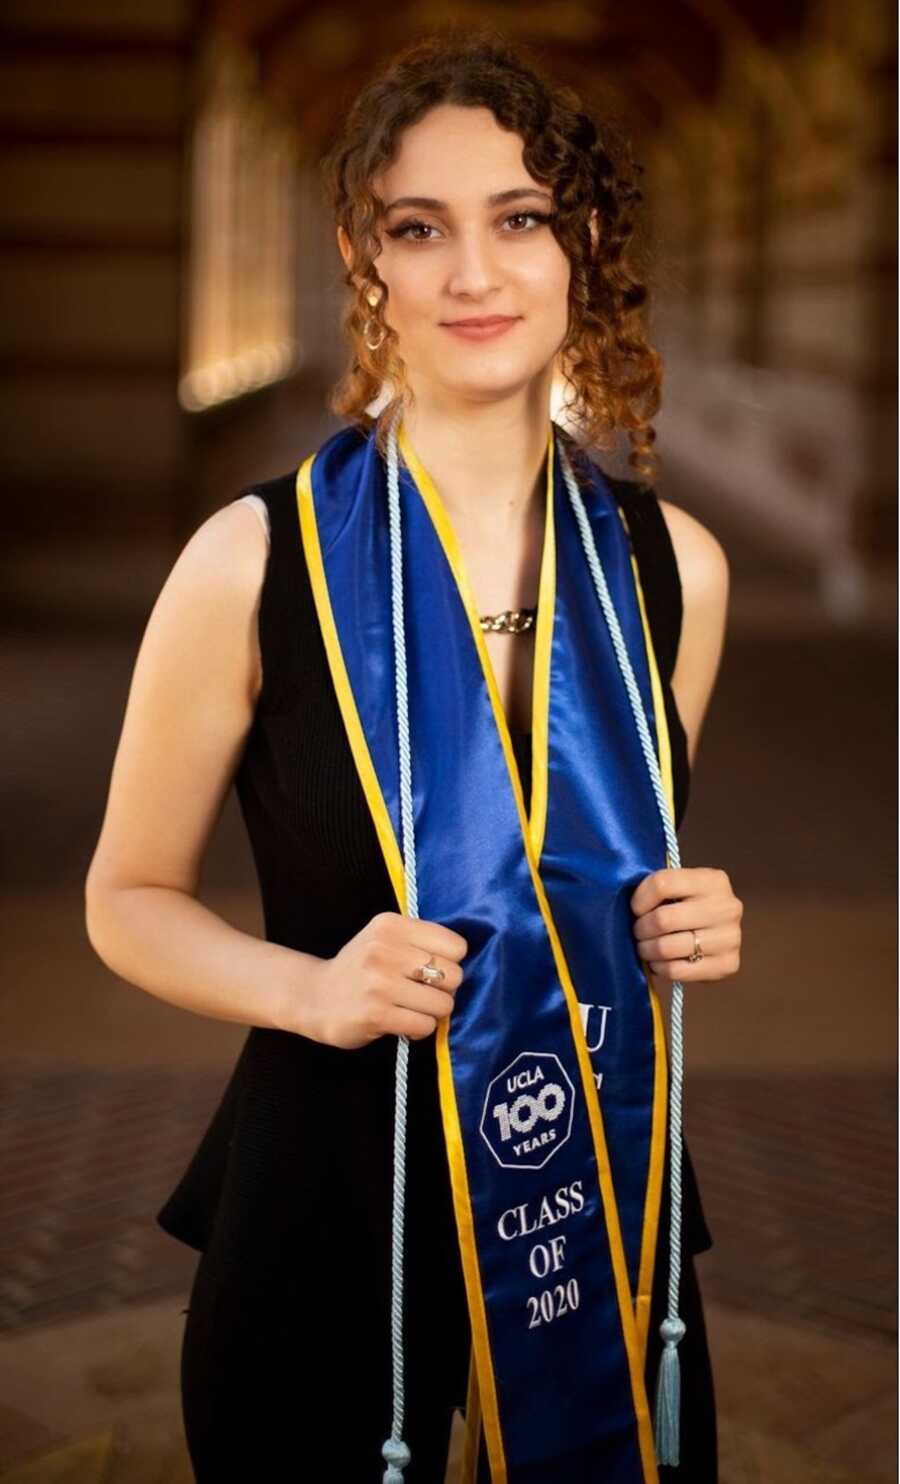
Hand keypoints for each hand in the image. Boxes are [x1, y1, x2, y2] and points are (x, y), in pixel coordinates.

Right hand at [307, 911, 468, 1049]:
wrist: (314, 997)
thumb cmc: (360, 968)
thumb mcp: (384, 939)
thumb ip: (419, 942)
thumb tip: (464, 963)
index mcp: (391, 925)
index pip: (455, 946)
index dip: (450, 962)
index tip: (430, 969)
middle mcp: (384, 949)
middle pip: (454, 975)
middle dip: (443, 990)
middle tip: (421, 993)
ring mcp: (379, 982)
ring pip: (442, 1004)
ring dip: (432, 1012)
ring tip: (411, 1009)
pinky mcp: (376, 1014)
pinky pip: (424, 1025)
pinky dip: (419, 1029)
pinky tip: (402, 1023)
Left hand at [629, 867, 741, 981]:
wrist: (720, 931)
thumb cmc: (690, 905)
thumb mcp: (679, 887)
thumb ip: (659, 889)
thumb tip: (629, 905)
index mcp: (713, 880)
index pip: (662, 884)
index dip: (640, 899)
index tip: (635, 908)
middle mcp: (727, 907)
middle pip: (663, 919)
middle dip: (641, 928)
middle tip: (638, 932)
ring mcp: (730, 938)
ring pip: (667, 947)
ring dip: (647, 950)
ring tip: (645, 947)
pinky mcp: (728, 965)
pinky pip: (677, 971)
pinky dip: (660, 968)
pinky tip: (658, 962)